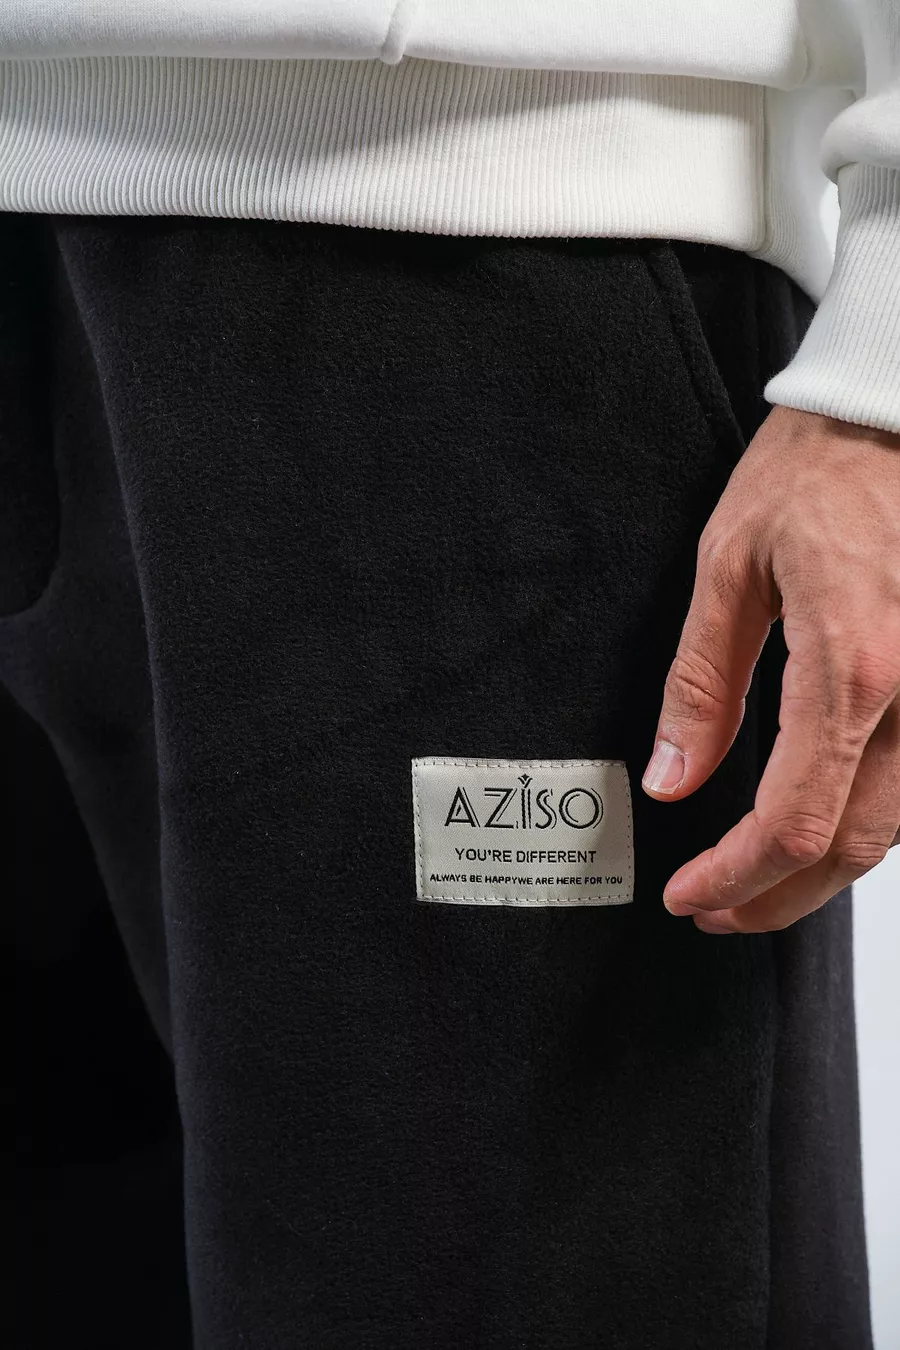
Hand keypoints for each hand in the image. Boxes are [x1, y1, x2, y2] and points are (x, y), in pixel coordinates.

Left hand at [642, 405, 899, 933]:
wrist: (898, 408)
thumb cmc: (819, 467)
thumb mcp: (731, 565)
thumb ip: (704, 684)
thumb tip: (673, 778)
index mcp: (855, 667)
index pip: (795, 823)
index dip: (736, 878)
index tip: (689, 895)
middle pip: (858, 846)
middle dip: (780, 896)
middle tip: (716, 908)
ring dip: (828, 869)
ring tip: (757, 877)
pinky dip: (870, 819)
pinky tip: (822, 820)